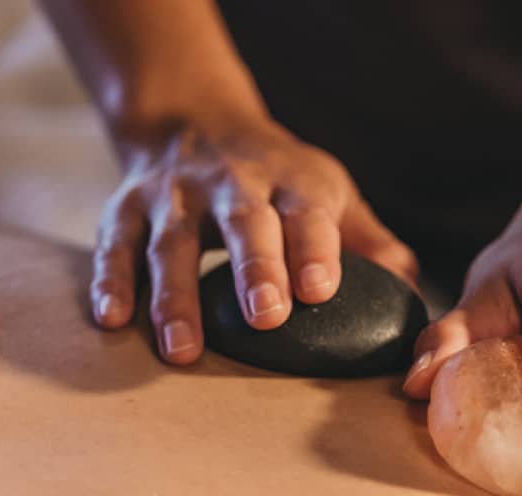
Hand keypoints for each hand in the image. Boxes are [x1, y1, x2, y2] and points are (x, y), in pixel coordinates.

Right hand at [91, 119, 417, 362]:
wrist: (191, 120)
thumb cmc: (275, 178)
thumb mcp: (326, 192)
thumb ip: (368, 242)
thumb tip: (409, 291)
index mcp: (289, 180)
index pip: (306, 211)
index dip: (314, 248)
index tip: (320, 290)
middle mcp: (230, 183)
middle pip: (243, 222)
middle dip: (255, 268)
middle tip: (266, 317)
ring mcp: (172, 196)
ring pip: (172, 242)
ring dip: (177, 296)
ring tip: (183, 349)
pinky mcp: (124, 210)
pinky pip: (115, 246)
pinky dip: (111, 280)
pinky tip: (112, 319)